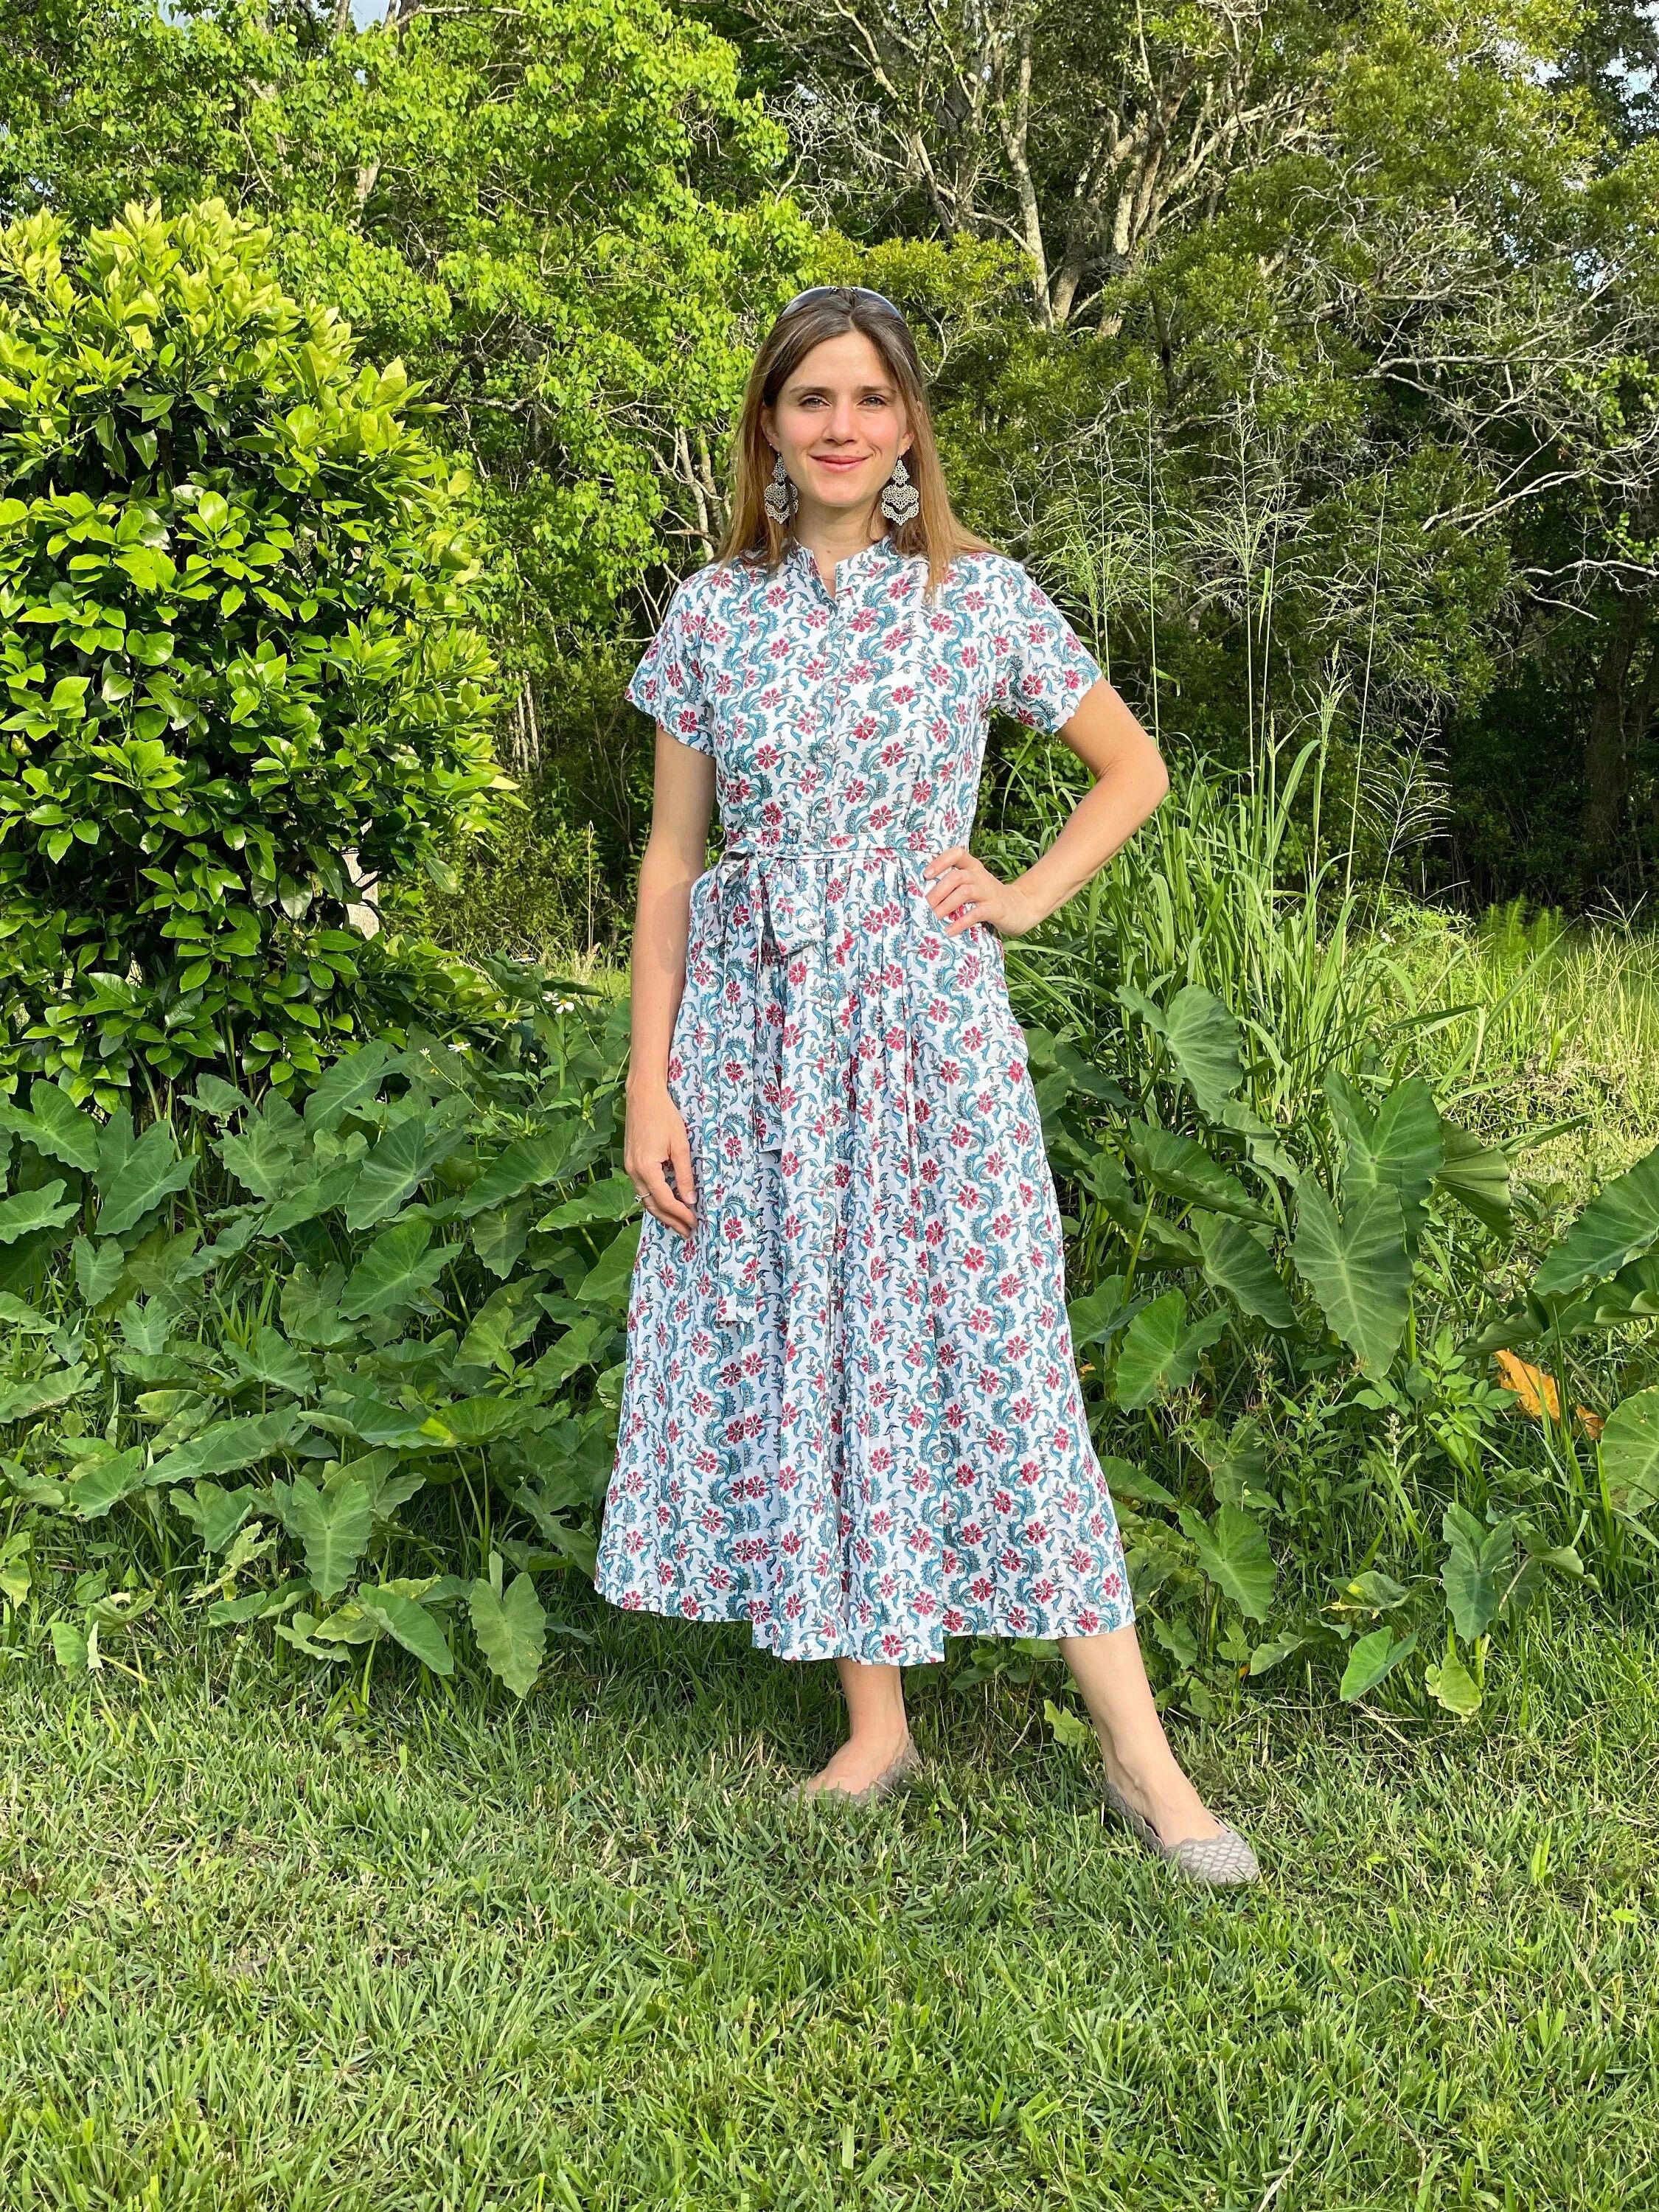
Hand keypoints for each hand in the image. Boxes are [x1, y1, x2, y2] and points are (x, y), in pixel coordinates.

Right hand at [624, 1084, 696, 1237]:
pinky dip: (653, 1199)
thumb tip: (690, 1200)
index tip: (694, 1223)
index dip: (680, 1215)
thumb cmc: (664, 1116)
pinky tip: (665, 1203)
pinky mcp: (630, 1162)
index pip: (665, 1201)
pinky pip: (641, 1188)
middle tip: (687, 1231)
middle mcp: (633, 1171)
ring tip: (678, 1223)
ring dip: (661, 1213)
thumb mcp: (680, 1146)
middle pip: (652, 1206)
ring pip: (644, 1199)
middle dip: (670, 1220)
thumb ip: (685, 1175)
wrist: (643, 1096)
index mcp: (646, 1168)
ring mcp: (629, 1167)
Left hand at [921, 848, 1042, 938]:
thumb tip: (923, 896)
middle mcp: (980, 876)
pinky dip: (960, 922)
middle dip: (937, 892)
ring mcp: (988, 892)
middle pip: (956, 877)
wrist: (1020, 908)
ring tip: (933, 918)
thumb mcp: (972, 885)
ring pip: (964, 893)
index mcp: (972, 867)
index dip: (940, 861)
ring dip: (946, 906)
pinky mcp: (995, 909)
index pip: (957, 854)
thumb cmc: (987, 897)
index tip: (926, 875)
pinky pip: (975, 914)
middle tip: (924, 907)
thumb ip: (953, 886)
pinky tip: (949, 930)